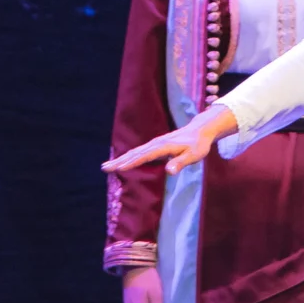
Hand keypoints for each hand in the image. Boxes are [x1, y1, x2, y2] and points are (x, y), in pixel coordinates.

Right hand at [102, 105, 238, 175]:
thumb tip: (169, 171)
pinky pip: (138, 152)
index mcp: (163, 146)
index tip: (119, 169)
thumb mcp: (194, 155)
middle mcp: (156, 144)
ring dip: (120, 159)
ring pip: (134, 152)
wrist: (199, 131)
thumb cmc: (198, 145)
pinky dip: (128, 157)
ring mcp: (154, 144)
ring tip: (107, 166)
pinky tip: (121, 162)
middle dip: (119, 161)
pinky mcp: (154, 146)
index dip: (132, 162)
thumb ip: (181, 163)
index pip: (145, 156)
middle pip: (135, 153)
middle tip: (104, 168)